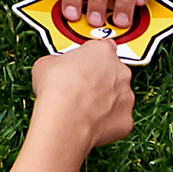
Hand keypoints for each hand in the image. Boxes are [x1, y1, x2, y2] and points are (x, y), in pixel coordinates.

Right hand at [28, 34, 136, 156]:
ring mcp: (126, 97)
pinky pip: (118, 119)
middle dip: (100, 80)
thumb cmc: (56, 90)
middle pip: (114, 72)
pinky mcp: (126, 120)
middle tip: (81, 89)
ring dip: (106, 101)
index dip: (91, 57)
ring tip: (84, 109)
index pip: (103, 48)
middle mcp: (120, 71)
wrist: (64, 121)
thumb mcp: (46, 63)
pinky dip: (107, 122)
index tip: (82, 65)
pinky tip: (90, 123)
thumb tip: (55, 66)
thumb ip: (58, 61)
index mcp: (103, 52)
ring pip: (118, 97)